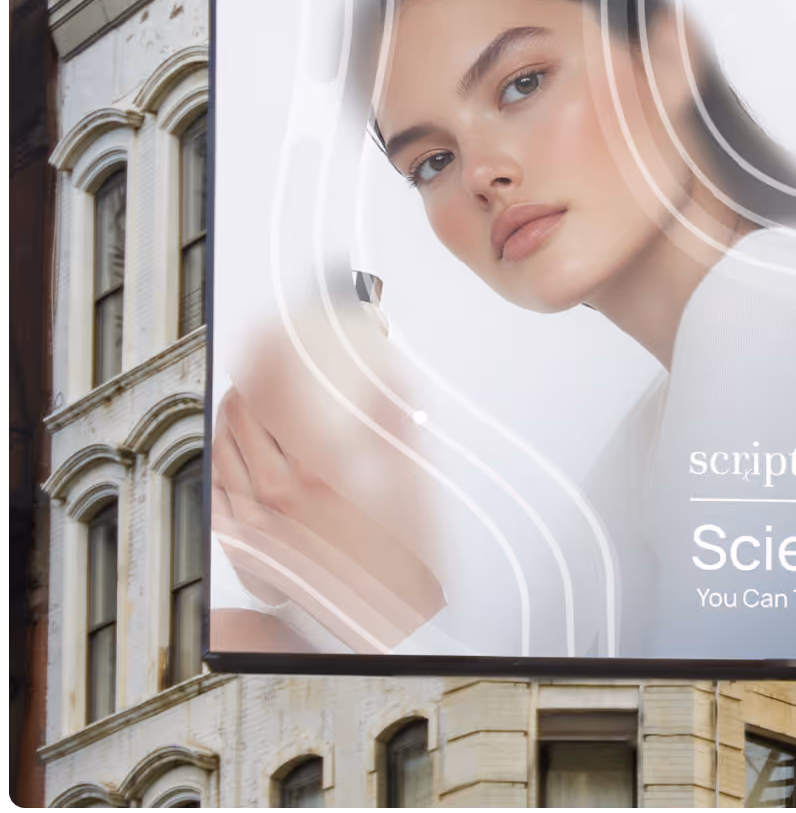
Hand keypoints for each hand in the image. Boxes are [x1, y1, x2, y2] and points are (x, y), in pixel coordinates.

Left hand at [211, 302, 444, 652]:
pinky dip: (224, 455)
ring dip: (236, 409)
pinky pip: (219, 489)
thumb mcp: (416, 481)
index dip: (275, 343)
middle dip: (257, 369)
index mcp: (320, 468)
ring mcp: (257, 522)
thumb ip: (394, 418)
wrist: (388, 632)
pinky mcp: (247, 548)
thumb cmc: (408, 567)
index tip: (286, 320)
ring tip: (253, 389)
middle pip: (244, 410)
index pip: (276, 385)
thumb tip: (382, 369)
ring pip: (225, 446)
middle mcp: (277, 493)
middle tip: (271, 344)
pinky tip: (239, 448)